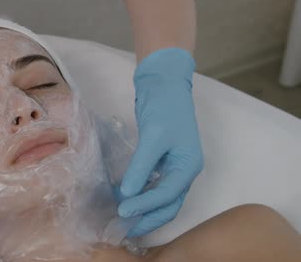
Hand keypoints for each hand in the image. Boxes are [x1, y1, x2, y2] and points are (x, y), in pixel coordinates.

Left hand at [118, 48, 202, 236]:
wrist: (163, 83)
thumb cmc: (164, 106)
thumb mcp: (154, 136)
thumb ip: (141, 165)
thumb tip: (128, 193)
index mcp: (188, 165)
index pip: (167, 195)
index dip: (145, 206)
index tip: (122, 211)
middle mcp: (184, 169)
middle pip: (169, 204)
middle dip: (148, 218)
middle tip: (125, 229)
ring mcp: (174, 165)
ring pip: (163, 198)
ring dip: (146, 210)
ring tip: (125, 220)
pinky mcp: (161, 160)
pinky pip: (155, 185)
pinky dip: (143, 195)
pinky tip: (127, 199)